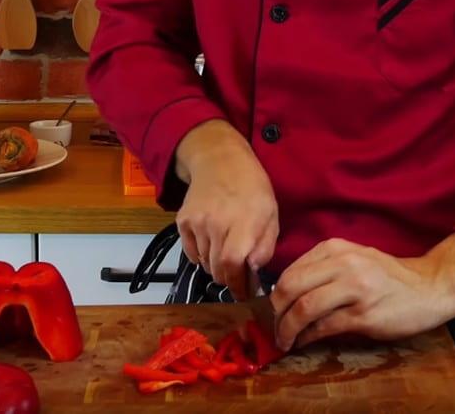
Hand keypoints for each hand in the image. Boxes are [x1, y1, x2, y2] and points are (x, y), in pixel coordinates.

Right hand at [174, 119, 278, 299]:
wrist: (219, 161)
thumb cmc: (253, 189)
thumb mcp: (272, 215)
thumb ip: (265, 246)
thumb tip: (254, 272)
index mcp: (243, 222)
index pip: (232, 264)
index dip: (237, 284)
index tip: (244, 293)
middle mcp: (216, 223)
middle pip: (216, 268)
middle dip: (228, 280)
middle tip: (237, 278)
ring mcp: (196, 222)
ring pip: (204, 263)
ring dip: (215, 267)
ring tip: (226, 255)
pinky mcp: (182, 221)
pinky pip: (191, 252)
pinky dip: (201, 257)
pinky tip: (211, 246)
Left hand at [269, 234, 454, 351]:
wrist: (430, 287)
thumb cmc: (386, 276)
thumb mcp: (352, 259)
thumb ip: (321, 269)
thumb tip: (285, 294)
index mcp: (335, 249)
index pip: (290, 271)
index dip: (274, 294)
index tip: (271, 310)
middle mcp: (343, 264)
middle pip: (291, 287)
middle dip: (275, 312)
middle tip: (273, 327)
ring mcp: (355, 289)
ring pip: (304, 308)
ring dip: (288, 328)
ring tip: (284, 339)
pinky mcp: (364, 314)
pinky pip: (324, 327)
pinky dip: (308, 336)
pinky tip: (304, 341)